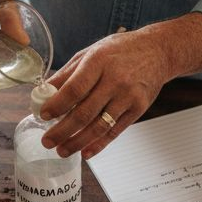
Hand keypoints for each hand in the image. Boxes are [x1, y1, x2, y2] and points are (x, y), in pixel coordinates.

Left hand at [39, 29, 170, 158]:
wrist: (158, 51)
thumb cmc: (121, 50)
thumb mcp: (91, 52)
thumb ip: (68, 72)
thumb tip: (45, 91)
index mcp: (98, 62)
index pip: (74, 89)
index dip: (57, 105)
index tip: (43, 115)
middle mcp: (115, 80)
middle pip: (84, 112)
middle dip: (62, 130)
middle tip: (47, 141)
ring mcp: (128, 96)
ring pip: (99, 126)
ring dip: (78, 142)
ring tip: (62, 150)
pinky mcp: (138, 108)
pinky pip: (116, 131)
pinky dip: (99, 144)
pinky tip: (86, 151)